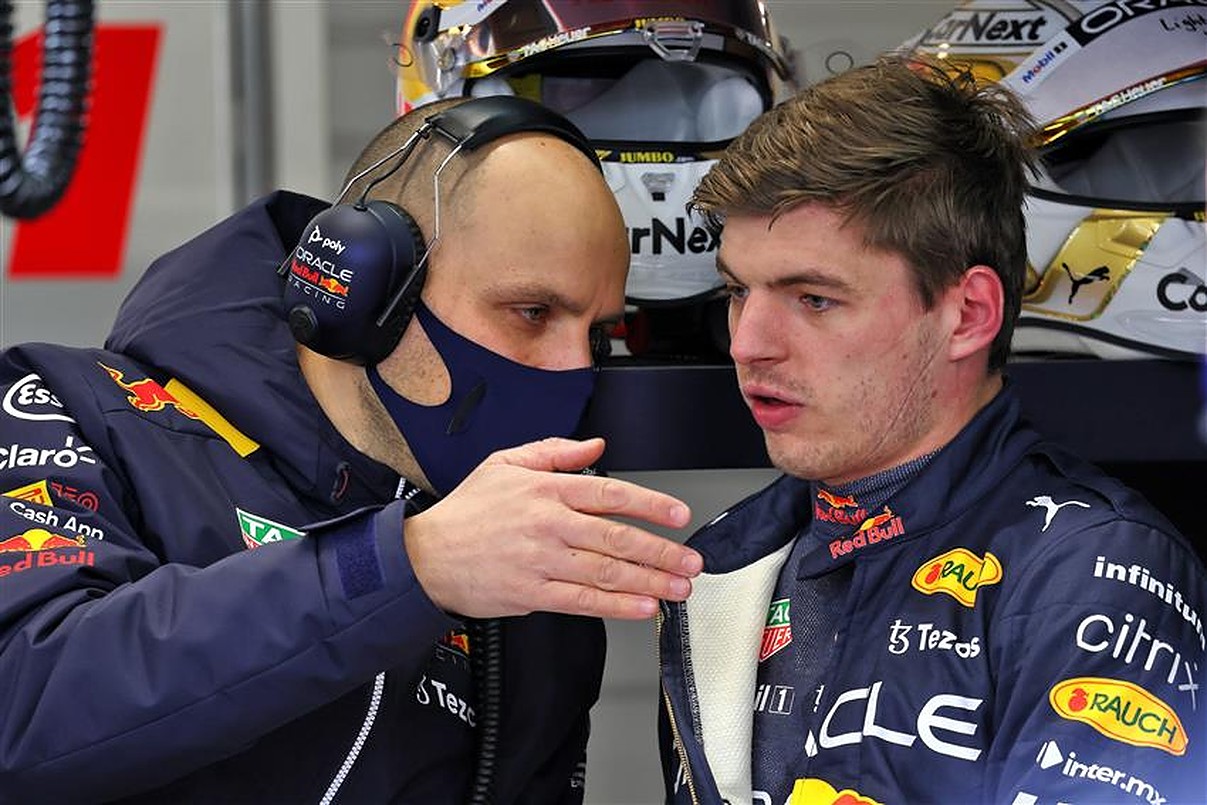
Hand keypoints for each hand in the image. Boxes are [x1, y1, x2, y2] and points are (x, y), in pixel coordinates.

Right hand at [403, 437, 701, 618]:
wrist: (426, 556)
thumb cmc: (467, 511)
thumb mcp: (506, 463)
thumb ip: (555, 453)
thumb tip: (596, 446)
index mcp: (546, 489)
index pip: (610, 494)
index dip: (650, 505)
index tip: (679, 515)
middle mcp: (548, 524)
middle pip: (616, 537)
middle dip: (662, 551)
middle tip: (691, 560)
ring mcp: (541, 561)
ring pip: (607, 572)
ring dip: (650, 581)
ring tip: (678, 587)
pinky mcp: (533, 593)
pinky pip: (583, 601)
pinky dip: (617, 605)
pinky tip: (643, 606)